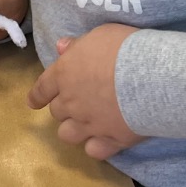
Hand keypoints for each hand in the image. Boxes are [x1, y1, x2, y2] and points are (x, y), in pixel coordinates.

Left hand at [26, 25, 142, 159]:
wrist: (151, 76)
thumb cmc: (124, 48)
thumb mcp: (100, 35)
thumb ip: (78, 45)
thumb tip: (61, 48)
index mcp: (63, 75)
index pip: (42, 89)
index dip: (37, 96)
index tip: (34, 102)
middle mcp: (71, 103)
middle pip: (57, 112)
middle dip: (64, 108)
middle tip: (80, 102)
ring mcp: (89, 124)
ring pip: (67, 135)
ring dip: (74, 130)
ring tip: (87, 125)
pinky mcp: (110, 140)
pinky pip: (94, 151)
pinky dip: (97, 146)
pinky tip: (105, 140)